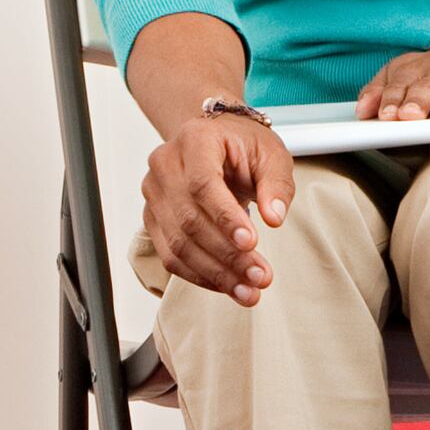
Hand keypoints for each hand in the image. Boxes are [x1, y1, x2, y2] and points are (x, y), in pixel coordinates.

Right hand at [138, 109, 292, 307]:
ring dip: (215, 273)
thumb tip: (274, 218)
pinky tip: (228, 286)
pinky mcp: (153, 218)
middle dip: (227, 255)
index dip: (225, 217)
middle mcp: (165, 164)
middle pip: (189, 219)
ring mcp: (154, 192)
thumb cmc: (243, 146)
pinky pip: (170, 256)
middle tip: (260, 276)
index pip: (202, 183)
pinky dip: (200, 276)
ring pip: (178, 243)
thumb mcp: (272, 156)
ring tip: (249, 290)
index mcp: (194, 139)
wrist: (216, 141)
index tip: (251, 243)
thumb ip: (277, 185)